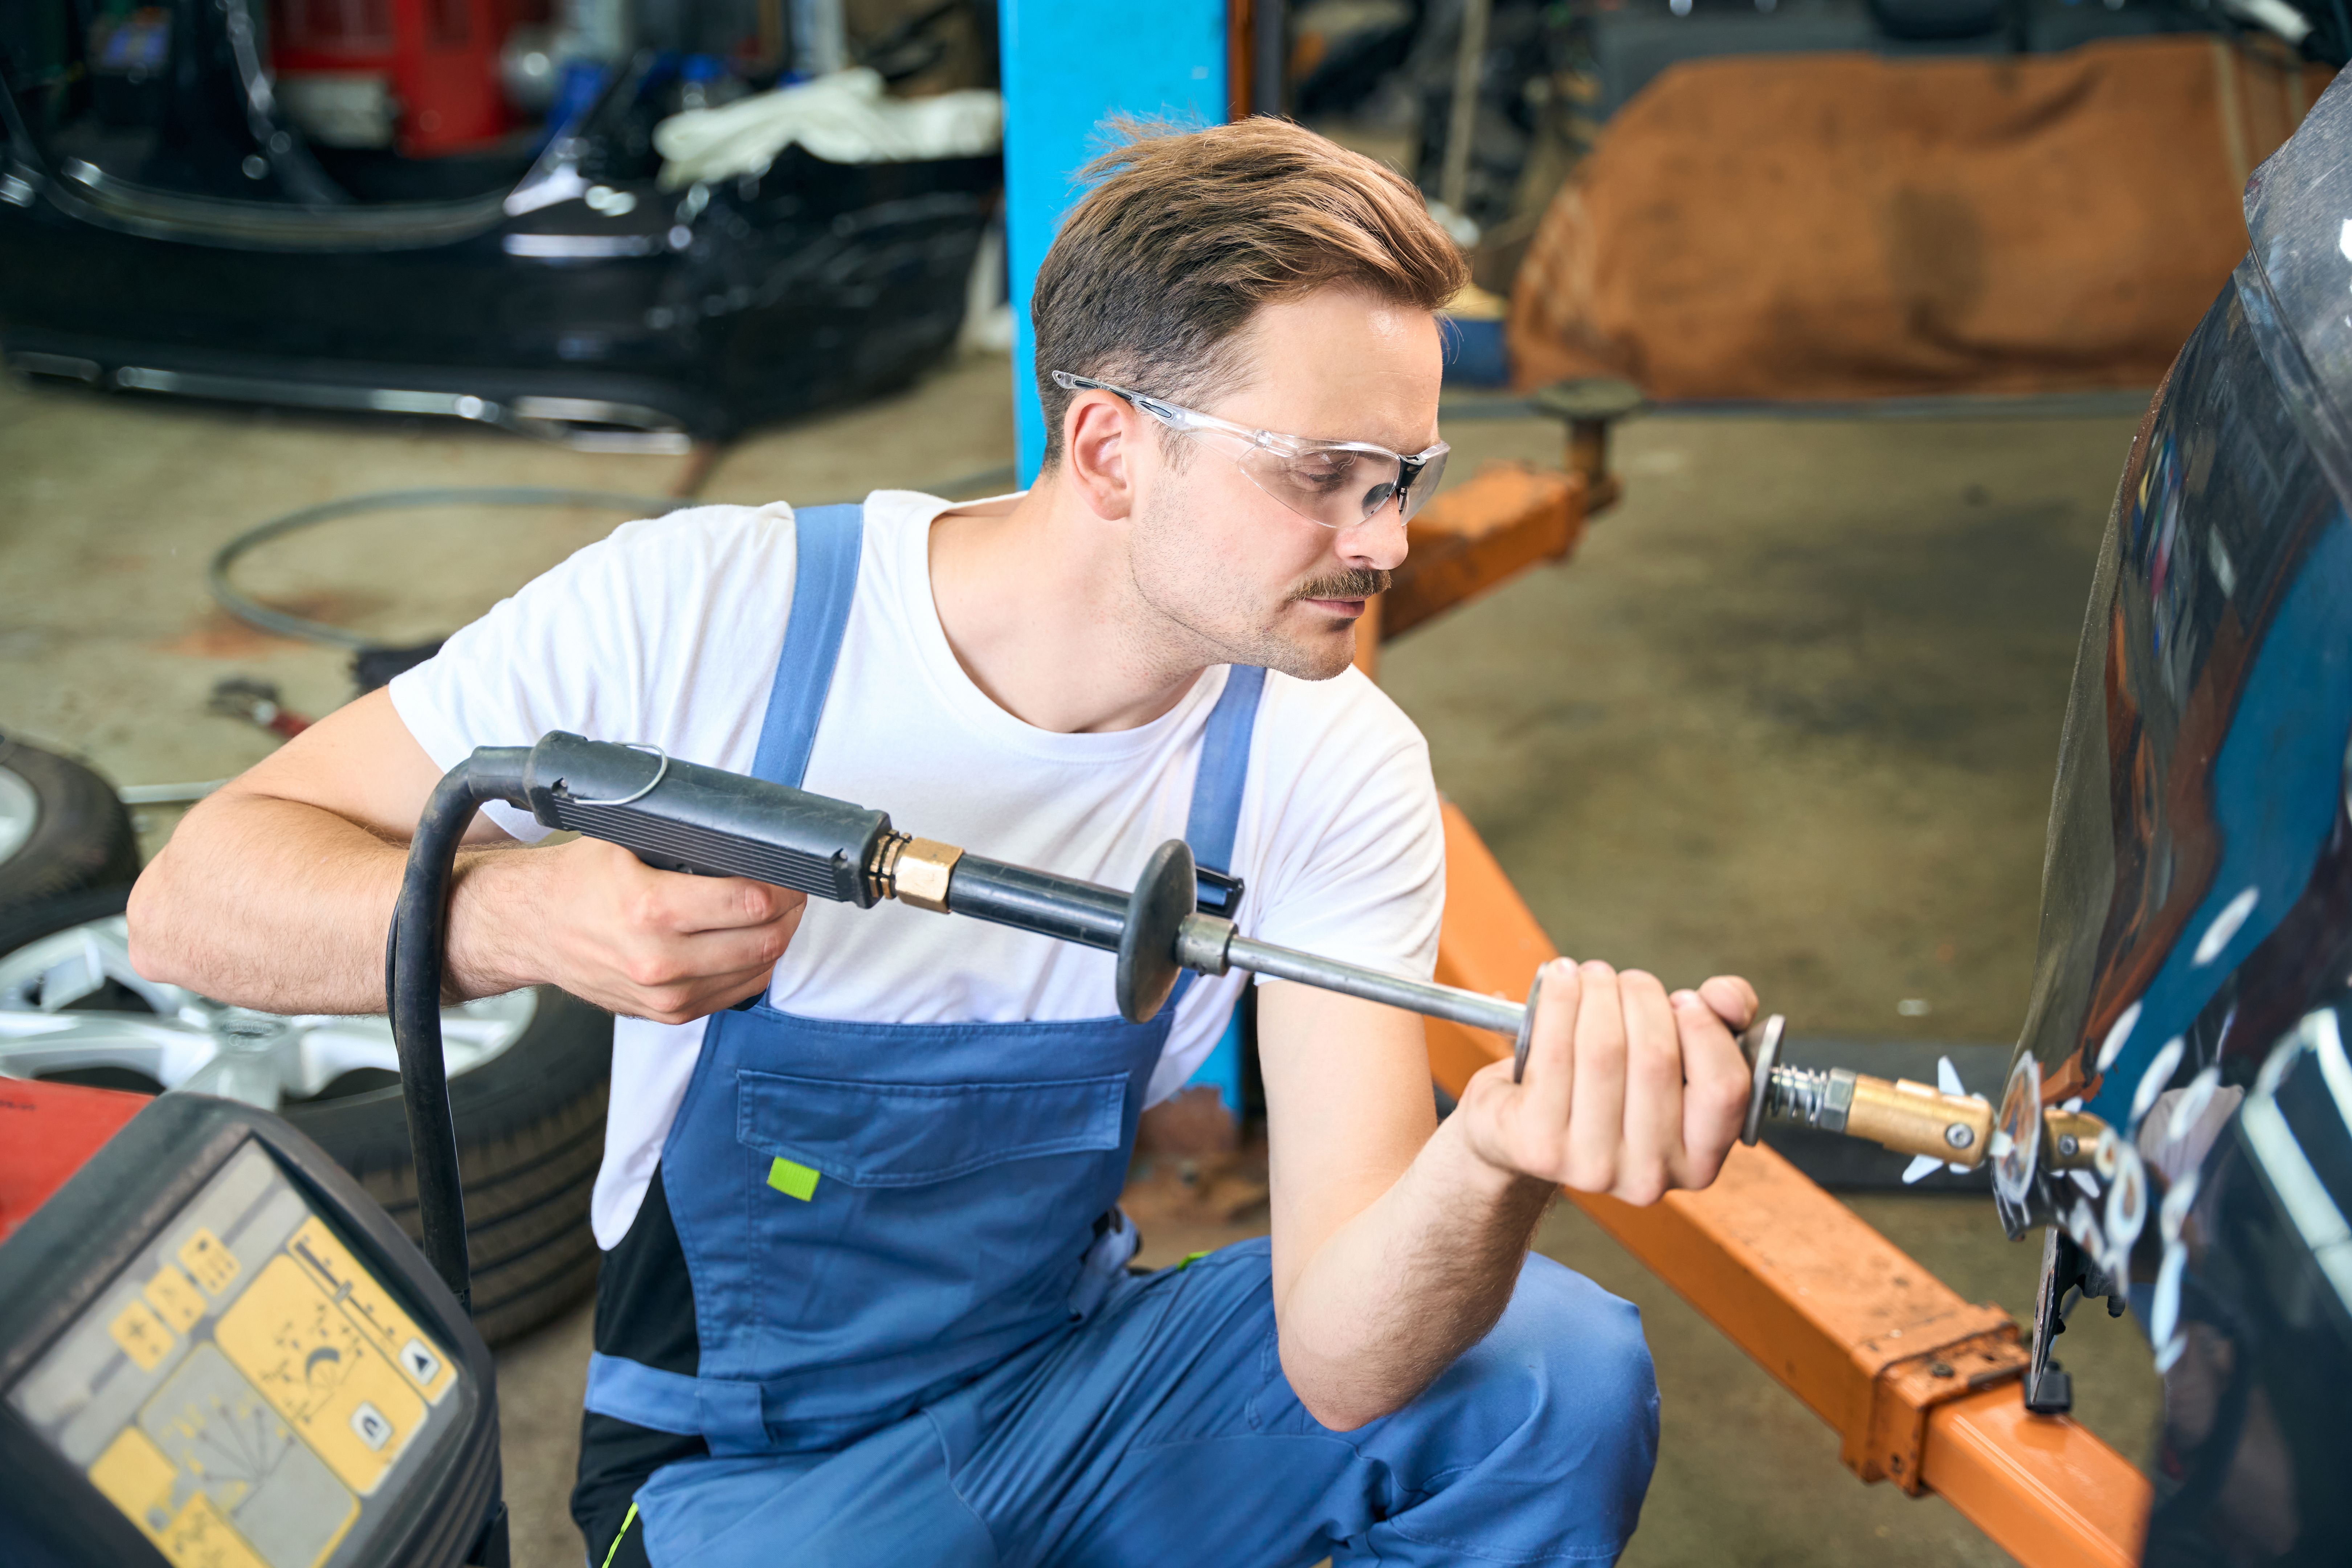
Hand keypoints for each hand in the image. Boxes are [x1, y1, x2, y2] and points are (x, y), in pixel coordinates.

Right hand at [468, 837, 806, 1022]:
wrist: (533, 930)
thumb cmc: (580, 882)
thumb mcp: (626, 844)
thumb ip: (684, 846)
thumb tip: (747, 841)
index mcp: (650, 911)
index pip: (750, 903)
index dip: (783, 886)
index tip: (791, 872)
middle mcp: (660, 961)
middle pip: (764, 940)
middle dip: (790, 912)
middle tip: (792, 891)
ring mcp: (666, 996)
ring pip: (759, 970)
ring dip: (777, 939)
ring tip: (775, 914)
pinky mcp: (669, 1015)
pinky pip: (737, 993)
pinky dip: (755, 967)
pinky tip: (749, 943)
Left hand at [1455, 959, 1756, 1204]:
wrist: (1525, 1127)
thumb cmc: (1615, 1087)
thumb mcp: (1676, 1062)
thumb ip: (1721, 1022)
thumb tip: (1724, 997)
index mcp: (1698, 1162)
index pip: (1724, 1088)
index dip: (1707, 1031)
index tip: (1684, 998)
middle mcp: (1650, 1175)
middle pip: (1656, 1059)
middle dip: (1643, 998)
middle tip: (1628, 979)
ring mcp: (1592, 1166)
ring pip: (1603, 1050)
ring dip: (1599, 992)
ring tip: (1593, 974)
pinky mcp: (1539, 1146)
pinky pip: (1553, 1053)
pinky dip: (1559, 1002)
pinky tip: (1561, 980)